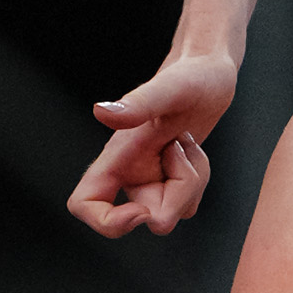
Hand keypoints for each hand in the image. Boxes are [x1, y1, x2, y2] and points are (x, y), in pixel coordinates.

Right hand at [69, 47, 236, 237]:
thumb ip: (138, 103)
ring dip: (192, 181)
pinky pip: (186, 205)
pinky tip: (193, 151)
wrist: (207, 71)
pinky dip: (198, 182)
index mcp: (117, 155)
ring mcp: (150, 178)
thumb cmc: (189, 75)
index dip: (108, 222)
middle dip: (180, 189)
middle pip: (150, 216)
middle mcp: (129, 171)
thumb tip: (101, 111)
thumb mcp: (170, 88)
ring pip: (173, 212)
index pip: (85, 204)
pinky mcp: (169, 180)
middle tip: (183, 146)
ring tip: (187, 142)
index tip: (142, 211)